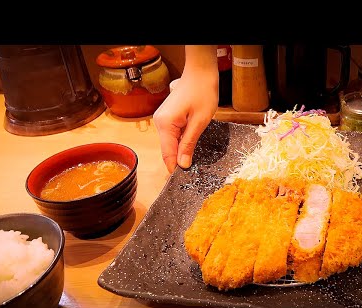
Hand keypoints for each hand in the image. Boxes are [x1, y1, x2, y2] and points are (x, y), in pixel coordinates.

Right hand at [153, 46, 218, 172]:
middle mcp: (159, 122)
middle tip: (192, 171)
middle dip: (178, 159)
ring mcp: (162, 119)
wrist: (200, 73)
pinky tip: (190, 142)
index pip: (167, 153)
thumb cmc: (202, 93)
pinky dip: (180, 141)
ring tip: (192, 157)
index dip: (174, 167)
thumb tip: (182, 165)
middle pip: (167, 149)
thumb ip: (189, 144)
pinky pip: (172, 135)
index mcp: (165, 124)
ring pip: (170, 143)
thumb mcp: (200, 122)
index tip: (183, 179)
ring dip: (180, 150)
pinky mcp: (167, 117)